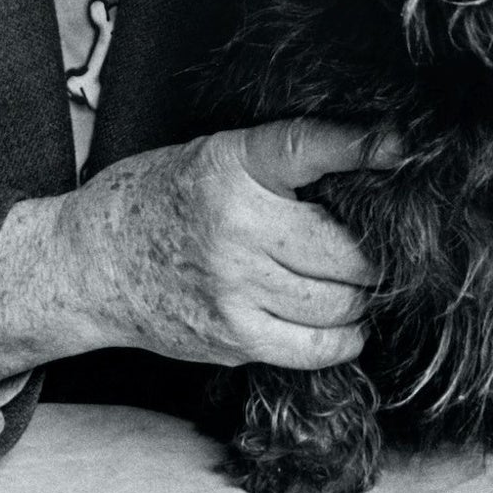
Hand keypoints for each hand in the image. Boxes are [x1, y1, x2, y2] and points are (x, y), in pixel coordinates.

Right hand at [0, 118, 398, 375]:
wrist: (89, 263)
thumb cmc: (158, 201)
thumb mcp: (209, 157)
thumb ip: (279, 163)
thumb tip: (379, 161)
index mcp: (226, 168)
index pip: (307, 148)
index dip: (362, 146)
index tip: (404, 147)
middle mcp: (233, 226)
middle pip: (348, 250)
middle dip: (372, 252)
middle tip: (369, 246)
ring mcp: (234, 288)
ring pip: (343, 301)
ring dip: (358, 295)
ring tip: (348, 282)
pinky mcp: (235, 337)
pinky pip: (321, 346)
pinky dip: (344, 334)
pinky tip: (336, 318)